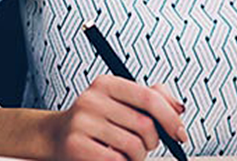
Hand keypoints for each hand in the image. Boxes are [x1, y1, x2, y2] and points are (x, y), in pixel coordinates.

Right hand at [50, 75, 186, 160]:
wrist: (55, 136)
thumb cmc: (97, 120)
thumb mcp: (122, 101)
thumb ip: (153, 98)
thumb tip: (179, 108)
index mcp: (106, 83)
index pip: (149, 97)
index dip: (170, 118)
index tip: (181, 134)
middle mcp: (92, 99)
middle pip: (144, 125)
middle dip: (152, 142)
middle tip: (146, 146)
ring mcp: (82, 122)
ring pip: (133, 146)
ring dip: (137, 157)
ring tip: (127, 154)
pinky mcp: (76, 145)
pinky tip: (113, 158)